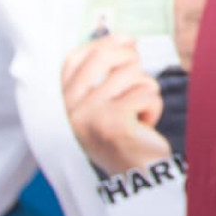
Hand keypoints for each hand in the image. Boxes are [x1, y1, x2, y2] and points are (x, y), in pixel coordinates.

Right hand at [61, 37, 168, 174]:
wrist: (135, 177)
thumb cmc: (123, 135)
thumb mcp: (104, 104)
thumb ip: (105, 74)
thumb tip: (125, 38)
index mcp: (62, 104)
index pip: (74, 57)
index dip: (105, 43)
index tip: (128, 42)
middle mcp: (68, 110)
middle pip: (106, 56)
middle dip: (132, 61)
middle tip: (138, 85)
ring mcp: (87, 116)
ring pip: (133, 74)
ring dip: (146, 92)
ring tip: (137, 116)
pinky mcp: (112, 123)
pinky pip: (147, 92)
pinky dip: (154, 107)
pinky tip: (143, 126)